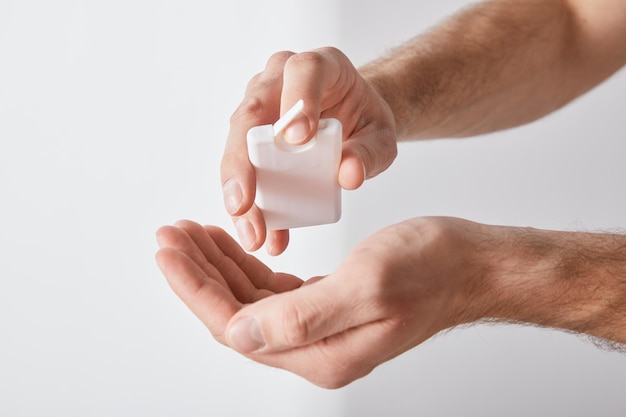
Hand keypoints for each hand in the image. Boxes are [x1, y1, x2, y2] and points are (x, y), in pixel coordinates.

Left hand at [156, 217, 485, 387]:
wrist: (472, 265)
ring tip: (193, 234)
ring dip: (218, 267)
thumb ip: (300, 317)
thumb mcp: (368, 284)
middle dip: (197, 273)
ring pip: (249, 302)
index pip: (235, 325)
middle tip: (171, 235)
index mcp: (320, 352)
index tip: (169, 249)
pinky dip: (247, 266)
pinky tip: (235, 245)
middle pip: (235, 315)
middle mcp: (316, 349)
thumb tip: (239, 335)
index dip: (195, 287)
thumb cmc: (433, 268)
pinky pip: (272, 292)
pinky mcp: (328, 307)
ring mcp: (322, 331)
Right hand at [222, 47, 397, 254]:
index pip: (303, 71)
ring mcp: (259, 107)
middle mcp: (278, 80)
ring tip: (253, 233)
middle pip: (250, 113)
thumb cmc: (364, 121)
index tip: (298, 140)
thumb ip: (371, 152)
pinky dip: (253, 205)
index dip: (297, 100)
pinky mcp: (251, 137)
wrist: (353, 123)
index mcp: (319, 67)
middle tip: (244, 204)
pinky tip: (265, 235)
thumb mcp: (381, 137)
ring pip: (237, 145)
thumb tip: (348, 175)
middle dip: (242, 163)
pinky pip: (243, 169)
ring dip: (240, 192)